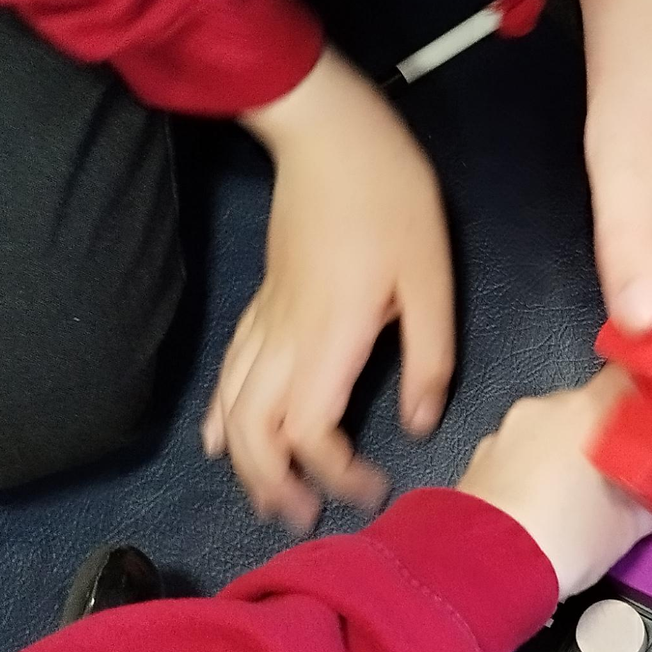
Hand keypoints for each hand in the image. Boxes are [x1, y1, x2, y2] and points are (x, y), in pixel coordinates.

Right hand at [211, 47, 453, 531]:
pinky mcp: (261, 304)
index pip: (312, 431)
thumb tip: (419, 424)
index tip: (372, 489)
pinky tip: (220, 443)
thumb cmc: (389, 196)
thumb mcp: (431, 277)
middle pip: (256, 434)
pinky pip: (228, 375)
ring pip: (233, 410)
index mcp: (329, 337)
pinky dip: (221, 418)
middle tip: (308, 520)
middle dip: (274, 486)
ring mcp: (265, 321)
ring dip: (246, 463)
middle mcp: (284, 338)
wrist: (325, 131)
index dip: (334, 472)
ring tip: (273, 500)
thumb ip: (428, 356)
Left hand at [456, 369, 651, 598]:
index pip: (629, 380)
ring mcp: (509, 427)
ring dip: (566, 450)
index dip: (645, 401)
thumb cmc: (565, 540)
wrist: (488, 567)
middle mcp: (547, 407)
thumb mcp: (630, 527)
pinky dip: (534, 466)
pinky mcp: (482, 453)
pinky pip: (520, 449)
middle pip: (589, 404)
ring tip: (577, 493)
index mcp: (590, 411)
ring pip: (551, 427)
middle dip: (605, 433)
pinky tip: (542, 502)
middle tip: (621, 470)